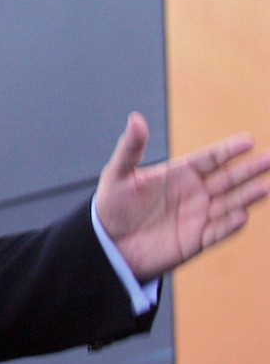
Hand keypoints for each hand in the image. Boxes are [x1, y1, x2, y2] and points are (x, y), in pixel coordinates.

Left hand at [96, 112, 269, 281]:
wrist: (109, 244)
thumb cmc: (112, 206)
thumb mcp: (118, 174)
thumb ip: (130, 148)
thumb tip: (135, 118)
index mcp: (179, 174)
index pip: (210, 158)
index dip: (228, 150)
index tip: (249, 140)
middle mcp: (194, 193)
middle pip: (228, 179)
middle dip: (249, 170)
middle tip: (269, 159)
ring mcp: (198, 216)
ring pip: (229, 203)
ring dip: (247, 196)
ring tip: (265, 187)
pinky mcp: (196, 240)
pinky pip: (217, 232)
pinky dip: (229, 225)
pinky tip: (241, 216)